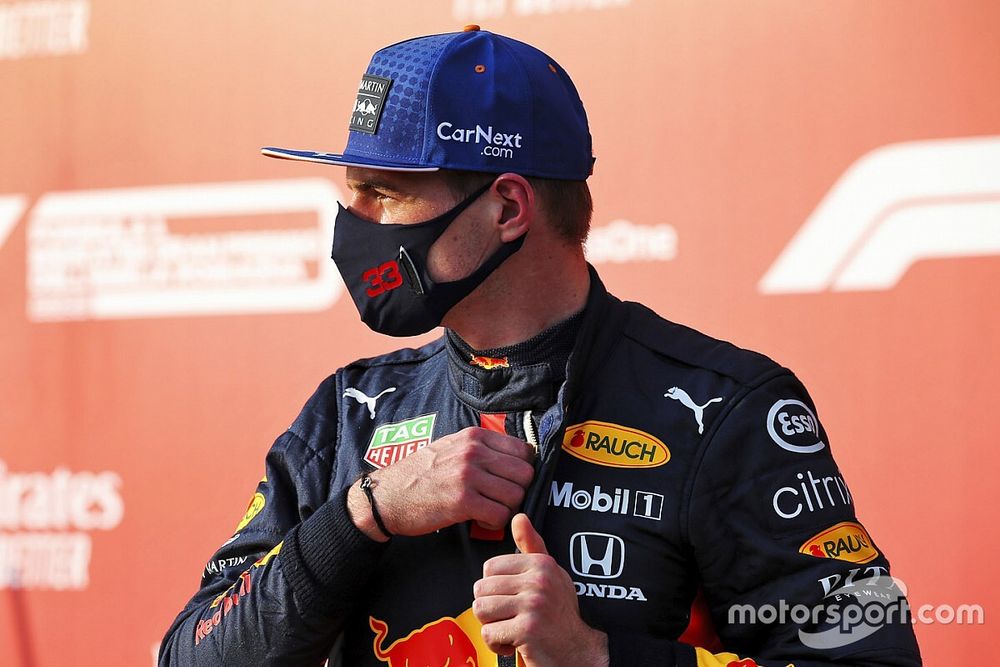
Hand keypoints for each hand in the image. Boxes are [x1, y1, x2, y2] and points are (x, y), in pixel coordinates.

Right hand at [347, 427, 534, 540]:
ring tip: (489, 510)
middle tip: (501, 499)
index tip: (510, 481)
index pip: (523, 450)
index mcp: (474, 436)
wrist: (387, 496)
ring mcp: (468, 476)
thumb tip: (514, 457)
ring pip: (516, 495)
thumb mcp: (450, 447)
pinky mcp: (463, 501)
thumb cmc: (419, 474)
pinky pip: (500, 515)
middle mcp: (474, 452)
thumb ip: (480, 448)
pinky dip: (495, 523)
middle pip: (525, 473)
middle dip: (517, 491)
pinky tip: (481, 520)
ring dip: (507, 508)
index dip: (522, 469)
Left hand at [473, 514, 609, 666]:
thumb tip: (519, 518)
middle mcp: (538, 581)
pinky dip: (497, 644)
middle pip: (481, 589)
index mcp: (541, 564)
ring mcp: (533, 604)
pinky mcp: (527, 629)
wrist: (577, 651)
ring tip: (512, 627)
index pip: (489, 568)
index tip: (513, 598)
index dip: (495, 588)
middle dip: (491, 609)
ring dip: (492, 626)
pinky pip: (489, 633)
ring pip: (481, 610)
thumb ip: (531, 546)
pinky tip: (515, 642)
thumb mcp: (550, 575)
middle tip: (511, 617)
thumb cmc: (560, 614)